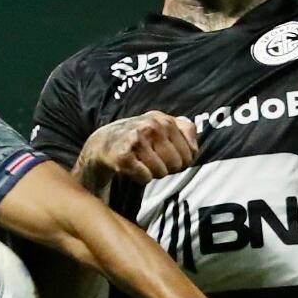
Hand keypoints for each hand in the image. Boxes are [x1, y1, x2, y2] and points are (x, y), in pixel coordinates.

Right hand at [77, 111, 198, 186]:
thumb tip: (195, 149)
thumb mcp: (162, 125)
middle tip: (153, 162)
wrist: (102, 143)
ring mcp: (136, 139)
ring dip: (153, 173)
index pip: (190, 153)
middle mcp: (151, 125)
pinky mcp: (123, 156)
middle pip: (177, 164)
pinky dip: (140, 178)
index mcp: (164, 119)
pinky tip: (132, 168)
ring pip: (162, 172)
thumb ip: (185, 129)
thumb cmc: (138, 137)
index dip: (182, 161)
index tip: (169, 158)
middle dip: (167, 168)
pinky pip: (145, 178)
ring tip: (142, 163)